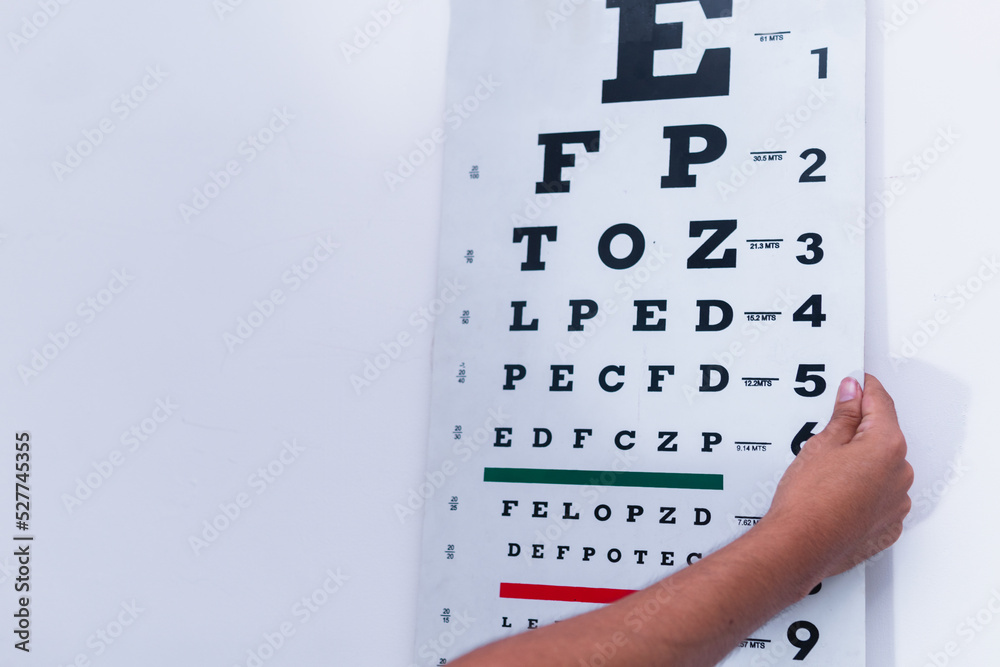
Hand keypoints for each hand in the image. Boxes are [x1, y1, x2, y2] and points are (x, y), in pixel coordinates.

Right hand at [761, 374, 912, 581]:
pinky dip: (864, 491)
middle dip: (860, 430)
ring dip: (862, 463)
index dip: (864, 388)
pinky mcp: (887, 526)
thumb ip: (844, 415)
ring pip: (882, 470)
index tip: (854, 382)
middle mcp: (900, 474)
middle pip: (883, 437)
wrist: (799, 547)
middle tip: (827, 433)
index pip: (880, 403)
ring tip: (826, 472)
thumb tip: (852, 394)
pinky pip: (880, 498)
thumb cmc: (807, 501)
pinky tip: (836, 494)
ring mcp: (896, 503)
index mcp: (887, 446)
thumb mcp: (820, 445)